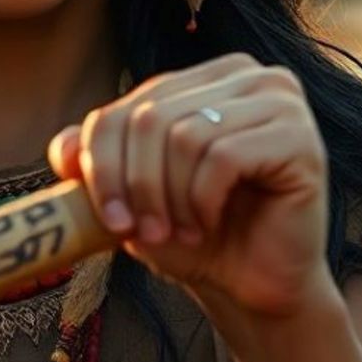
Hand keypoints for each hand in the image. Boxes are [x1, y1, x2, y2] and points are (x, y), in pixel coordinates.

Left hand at [47, 52, 331, 318]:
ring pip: (185, 136)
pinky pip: (223, 157)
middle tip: (148, 232)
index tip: (110, 220)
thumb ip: (96, 165)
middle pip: (151, 117)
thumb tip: (60, 147)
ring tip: (185, 228)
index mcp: (205, 78)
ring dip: (172, 198)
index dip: (102, 166)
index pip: (126, 107)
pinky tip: (211, 222)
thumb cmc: (197, 236)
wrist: (255, 286)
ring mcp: (280, 100)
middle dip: (138, 185)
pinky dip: (204, 200)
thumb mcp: (134, 197)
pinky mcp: (300, 135)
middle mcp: (247, 75)